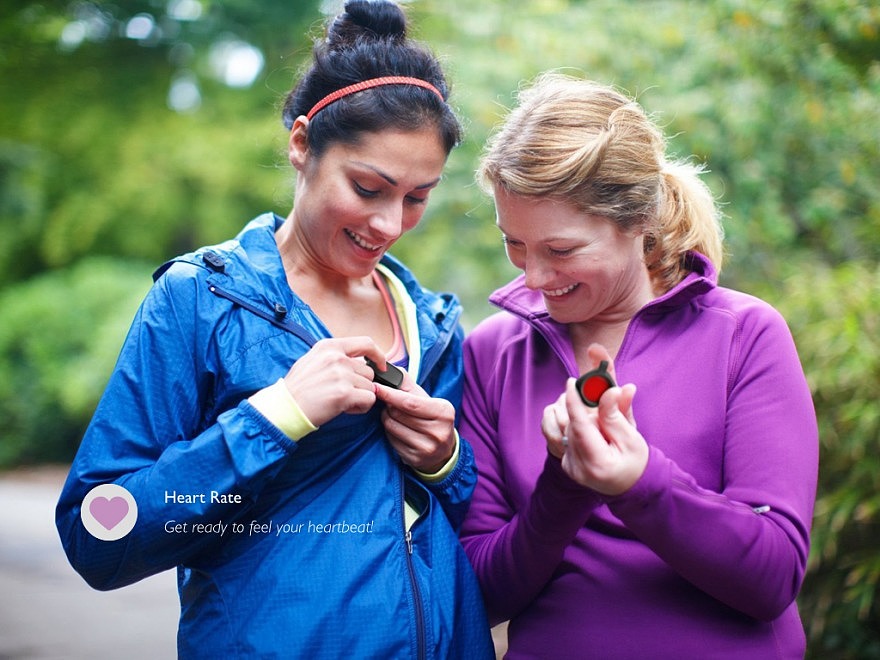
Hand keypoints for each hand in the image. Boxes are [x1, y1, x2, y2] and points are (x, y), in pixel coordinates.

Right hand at [280, 337, 383, 426]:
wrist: (285, 407)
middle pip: (368, 371)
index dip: (378, 355)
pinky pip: (369, 399)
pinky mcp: (344, 393)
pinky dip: (361, 407)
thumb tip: (360, 362)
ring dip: (360, 397)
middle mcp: (336, 357)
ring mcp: (341, 375)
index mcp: (329, 346)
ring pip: (370, 387)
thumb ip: (335, 357)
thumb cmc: (298, 388)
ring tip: (341, 402)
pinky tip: (346, 409)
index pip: (366, 343)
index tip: (381, 365)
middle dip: (360, 385)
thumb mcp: (312, 360)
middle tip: (343, 394)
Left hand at [375, 372, 456, 473]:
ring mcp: (427, 448)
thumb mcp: (427, 400)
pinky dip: (389, 432)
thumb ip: (409, 385)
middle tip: (389, 404)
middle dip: (388, 406)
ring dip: (387, 419)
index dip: (390, 394)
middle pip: (399, 414)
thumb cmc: (432, 419)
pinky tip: (397, 430)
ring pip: (392, 427)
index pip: (410, 402)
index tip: (376, 387)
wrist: (443, 451)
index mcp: (444, 412)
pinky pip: (391, 440)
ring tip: (393, 416)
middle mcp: (438, 432)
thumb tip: (394, 370)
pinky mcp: (415, 459)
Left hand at [542, 344, 647, 495]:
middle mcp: (578, 468)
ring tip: (601, 428)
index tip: (571, 382)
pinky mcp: (565, 464)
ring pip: (567, 429)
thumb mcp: (631, 437)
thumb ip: (617, 414)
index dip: (574, 402)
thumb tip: (612, 390)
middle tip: (602, 406)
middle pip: (573, 425)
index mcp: (598, 463)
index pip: (580, 426)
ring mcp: (569, 468)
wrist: (629, 483)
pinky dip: (578, 429)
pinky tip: (593, 435)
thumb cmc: (634, 461)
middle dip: (585, 411)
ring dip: (582, 421)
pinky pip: (565, 436)